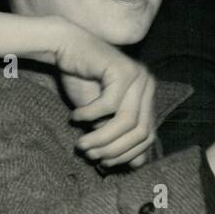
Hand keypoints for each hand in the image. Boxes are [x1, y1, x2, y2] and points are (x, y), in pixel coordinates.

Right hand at [54, 23, 157, 168]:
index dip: (127, 154)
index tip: (103, 162)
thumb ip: (118, 136)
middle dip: (114, 149)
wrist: (65, 48)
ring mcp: (139, 76)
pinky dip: (90, 115)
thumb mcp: (102, 117)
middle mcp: (149, 85)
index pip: (148, 137)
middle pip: (140, 132)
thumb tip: (138, 165)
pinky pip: (109, 105)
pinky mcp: (123, 69)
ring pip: (126, 121)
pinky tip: (75, 116)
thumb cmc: (83, 82)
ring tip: (82, 144)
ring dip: (101, 137)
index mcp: (148, 97)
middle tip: (89, 154)